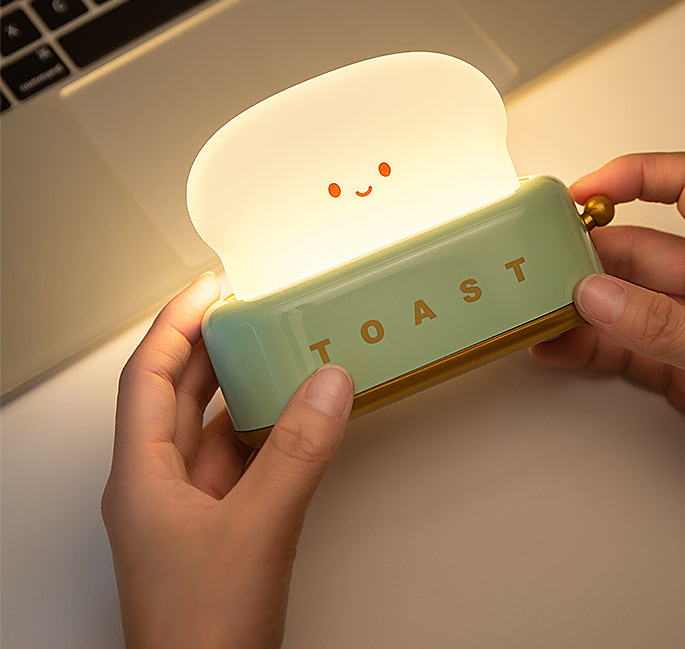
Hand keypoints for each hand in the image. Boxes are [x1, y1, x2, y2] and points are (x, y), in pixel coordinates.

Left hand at [101, 273, 353, 648]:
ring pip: (209, 429)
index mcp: (140, 476)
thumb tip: (327, 383)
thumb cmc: (199, 635)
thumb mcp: (254, 529)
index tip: (211, 286)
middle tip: (247, 310)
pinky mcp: (219, 531)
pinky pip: (238, 462)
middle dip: (208, 347)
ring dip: (238, 389)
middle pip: (176, 396)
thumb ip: (295, 453)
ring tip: (273, 352)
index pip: (148, 375)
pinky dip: (263, 433)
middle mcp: (157, 487)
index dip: (177, 323)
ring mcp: (188, 511)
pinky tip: (291, 421)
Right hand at [533, 152, 684, 507]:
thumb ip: (665, 327)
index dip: (636, 175)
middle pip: (641, 249)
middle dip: (590, 254)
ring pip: (627, 302)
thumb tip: (597, 296)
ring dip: (583, 305)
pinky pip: (628, 348)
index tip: (585, 193)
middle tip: (544, 268)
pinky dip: (591, 347)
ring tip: (543, 311)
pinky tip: (564, 348)